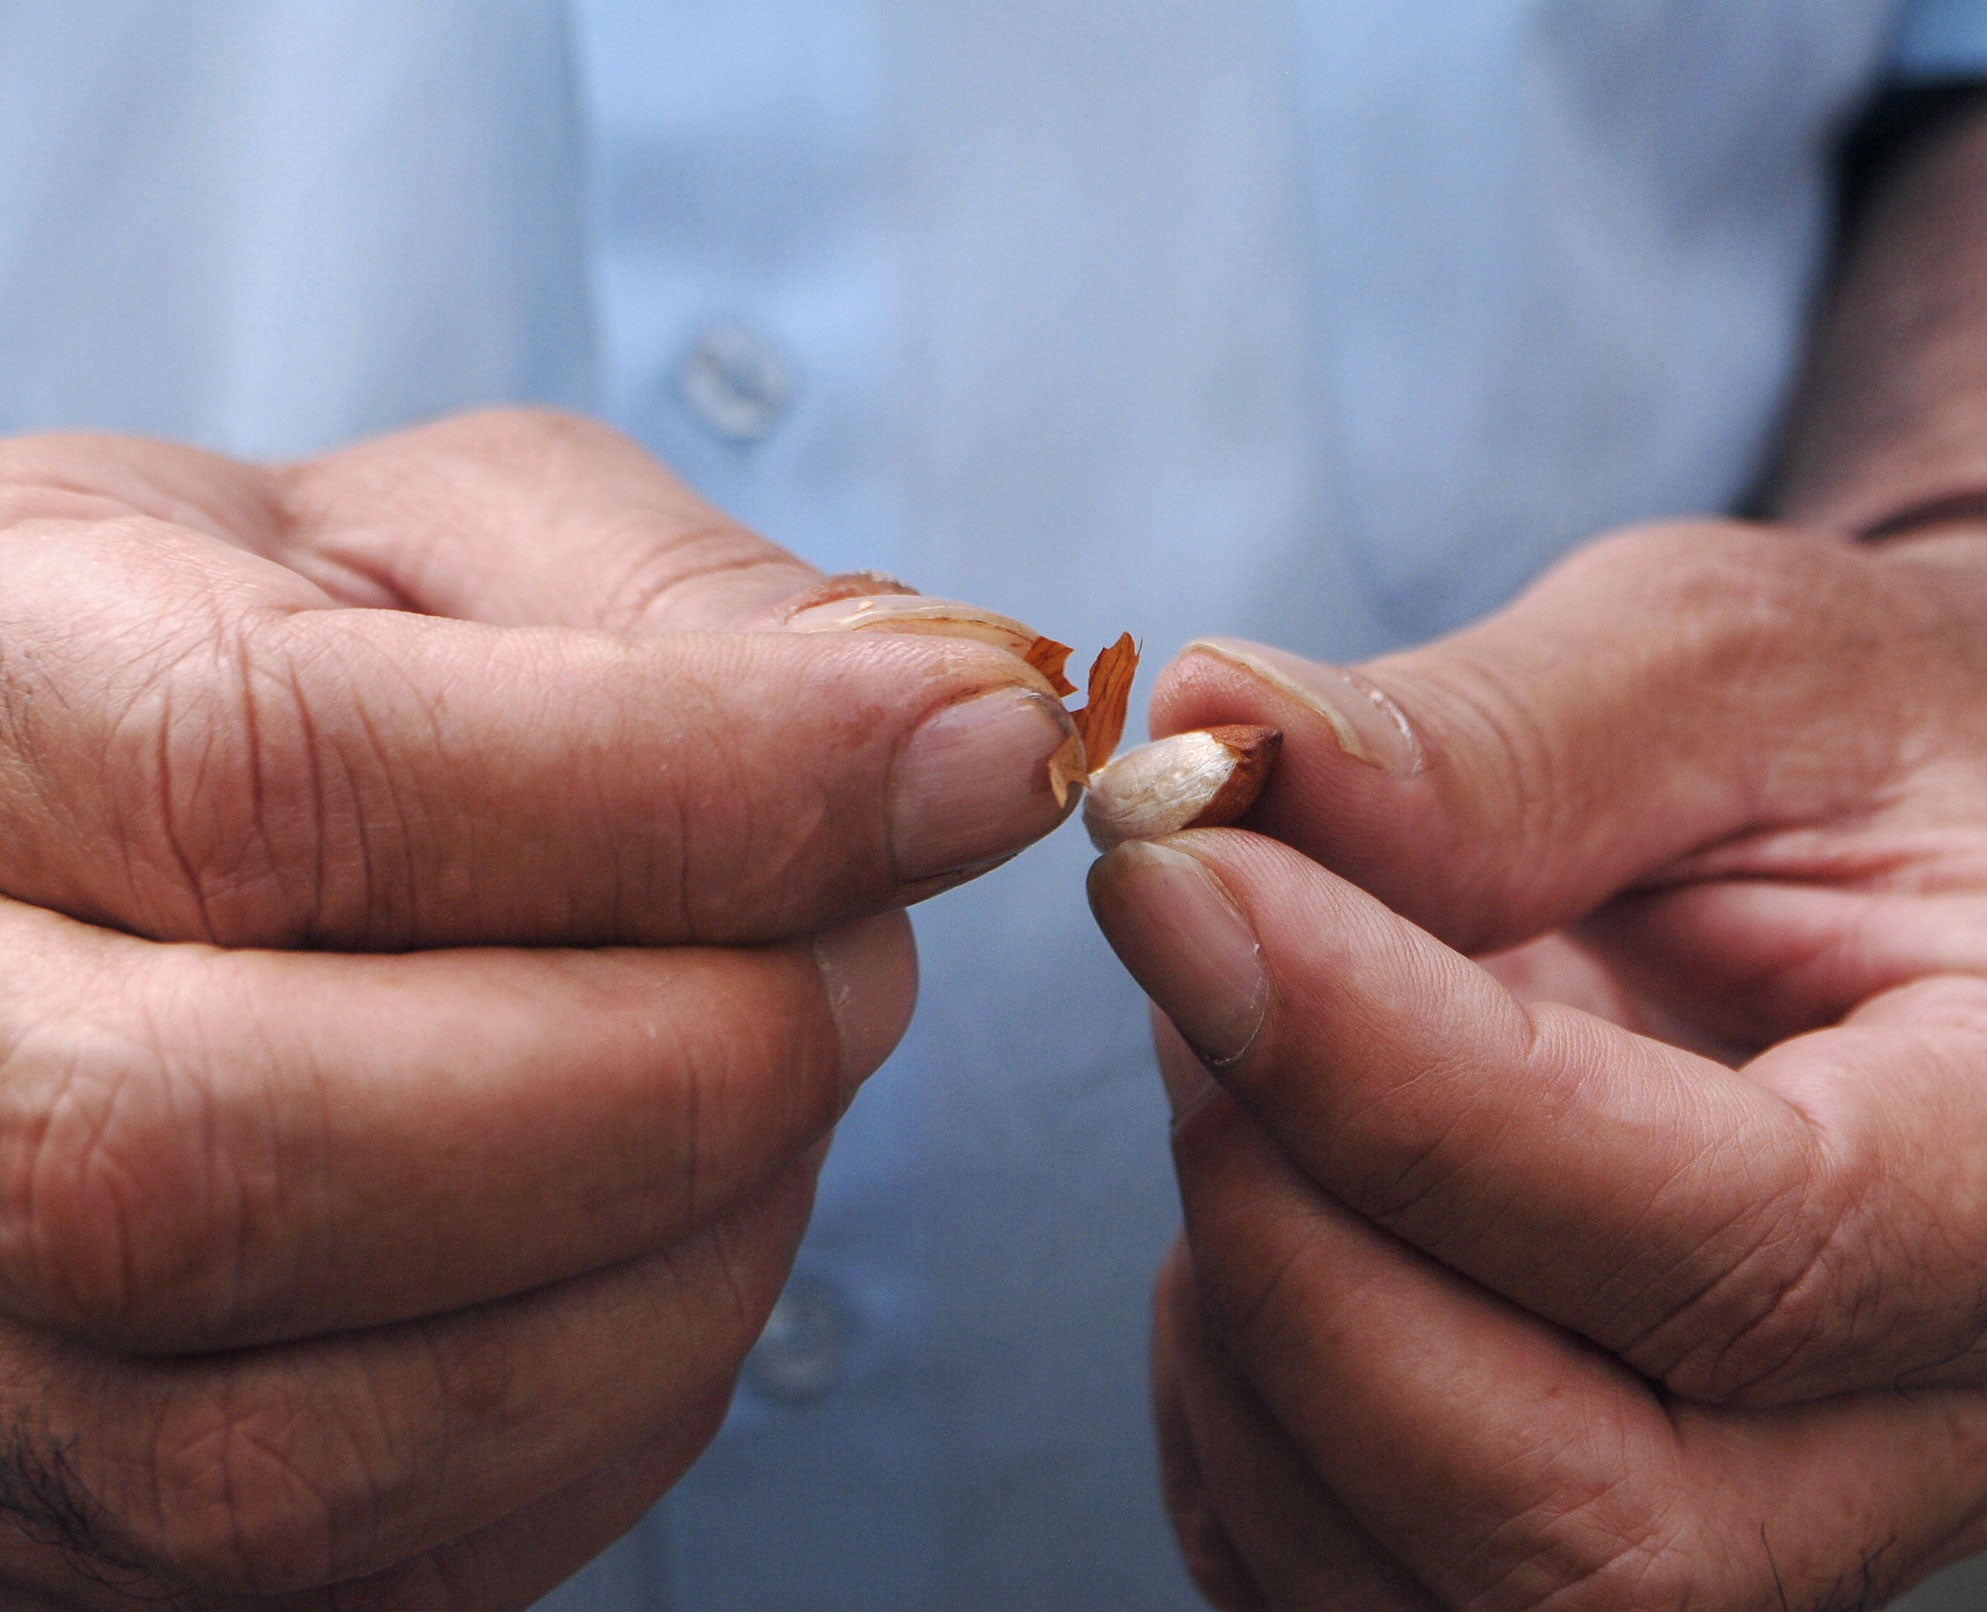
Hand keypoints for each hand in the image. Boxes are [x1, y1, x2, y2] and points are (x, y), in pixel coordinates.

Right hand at [0, 410, 1076, 1606]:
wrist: (85, 883)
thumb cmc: (271, 669)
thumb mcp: (430, 544)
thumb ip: (669, 602)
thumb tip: (949, 719)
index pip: (277, 779)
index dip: (690, 784)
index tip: (977, 754)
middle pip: (248, 1148)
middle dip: (685, 1063)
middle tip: (870, 959)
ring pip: (326, 1425)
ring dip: (688, 1251)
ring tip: (778, 1077)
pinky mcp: (94, 1543)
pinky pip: (400, 1557)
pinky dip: (633, 1398)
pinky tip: (681, 1225)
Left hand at [1088, 520, 1986, 1609]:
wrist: (1883, 848)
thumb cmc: (1844, 740)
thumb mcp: (1721, 656)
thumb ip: (1494, 734)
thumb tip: (1213, 745)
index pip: (1759, 1248)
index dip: (1417, 1098)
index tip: (1186, 893)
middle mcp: (1963, 1411)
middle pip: (1601, 1528)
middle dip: (1310, 1250)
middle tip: (1195, 959)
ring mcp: (1793, 1520)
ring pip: (1450, 1591)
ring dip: (1246, 1320)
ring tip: (1227, 1046)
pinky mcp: (1622, 1542)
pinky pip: (1349, 1587)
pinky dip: (1234, 1407)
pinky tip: (1263, 1188)